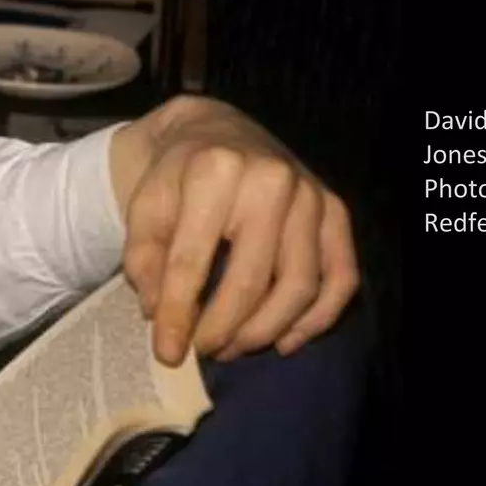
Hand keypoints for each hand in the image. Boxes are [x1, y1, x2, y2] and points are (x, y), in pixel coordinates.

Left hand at [108, 95, 358, 364]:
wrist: (216, 132)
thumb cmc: (177, 176)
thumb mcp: (144, 207)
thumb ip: (144, 258)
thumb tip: (160, 315)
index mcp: (214, 171)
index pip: (192, 259)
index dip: (178, 314)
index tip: (168, 353)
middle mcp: (272, 180)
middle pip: (252, 279)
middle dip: (224, 329)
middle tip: (203, 352)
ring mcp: (311, 195)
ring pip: (301, 285)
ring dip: (266, 330)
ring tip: (233, 348)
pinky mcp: (337, 211)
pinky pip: (341, 278)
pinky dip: (316, 319)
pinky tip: (284, 341)